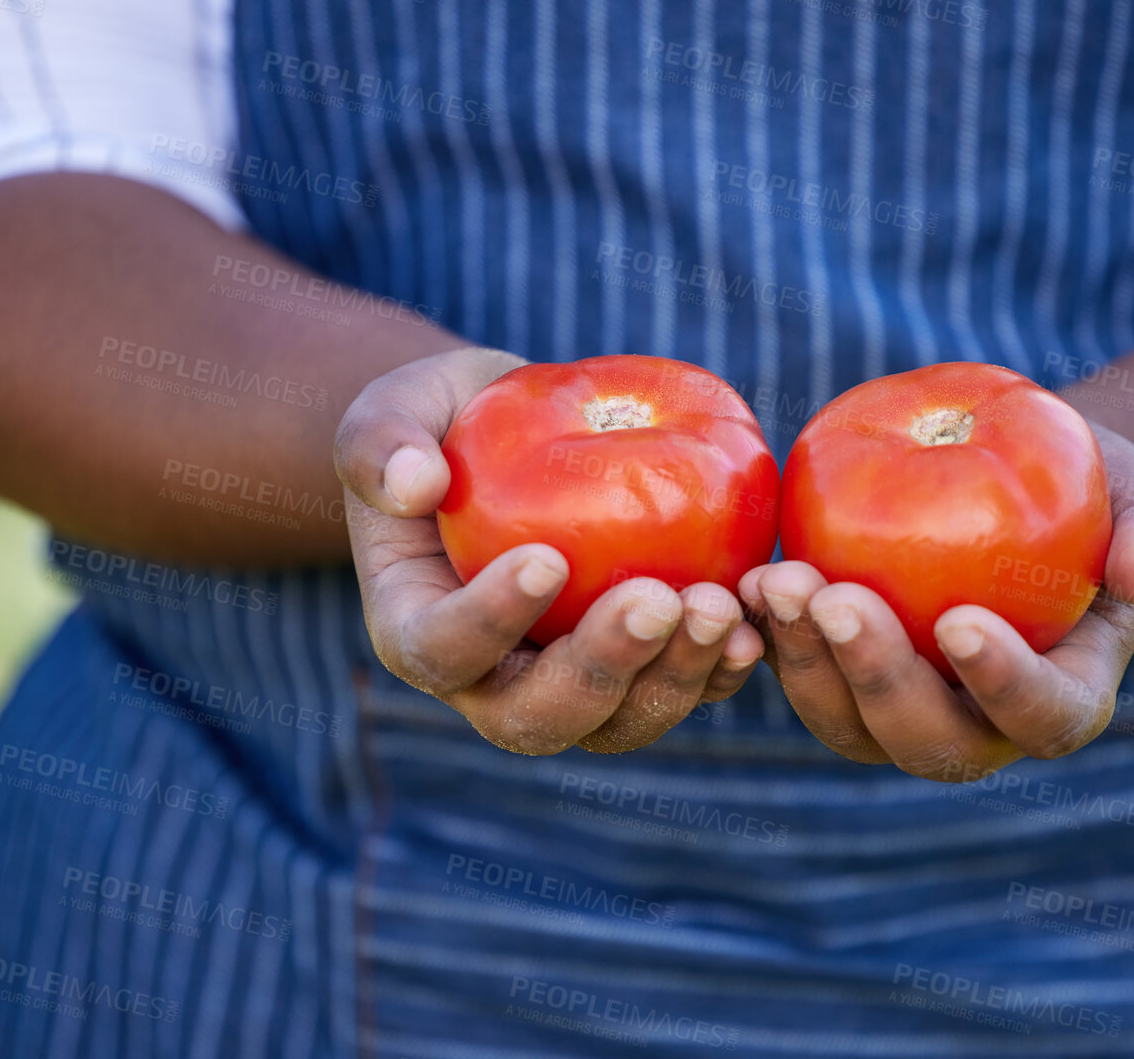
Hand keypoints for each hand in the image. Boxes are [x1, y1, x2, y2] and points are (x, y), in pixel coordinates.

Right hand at [334, 347, 764, 754]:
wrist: (510, 443)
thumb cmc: (441, 422)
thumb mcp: (393, 409)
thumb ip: (381, 442)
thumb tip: (411, 483)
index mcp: (417, 630)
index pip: (444, 649)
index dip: (491, 621)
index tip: (546, 559)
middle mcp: (491, 683)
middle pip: (540, 716)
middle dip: (604, 669)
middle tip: (658, 600)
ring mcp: (569, 686)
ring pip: (620, 723)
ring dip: (675, 677)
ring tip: (717, 607)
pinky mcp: (638, 668)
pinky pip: (679, 691)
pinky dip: (718, 668)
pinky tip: (752, 620)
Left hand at [739, 422, 1133, 780]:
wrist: (1014, 488)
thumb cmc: (1093, 494)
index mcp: (1062, 699)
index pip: (1040, 716)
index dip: (1002, 684)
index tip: (960, 621)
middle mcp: (979, 728)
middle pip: (926, 740)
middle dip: (878, 678)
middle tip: (840, 599)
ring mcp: (901, 713)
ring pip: (846, 723)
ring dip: (807, 661)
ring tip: (778, 581)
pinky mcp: (840, 678)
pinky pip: (800, 675)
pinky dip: (768, 638)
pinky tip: (743, 582)